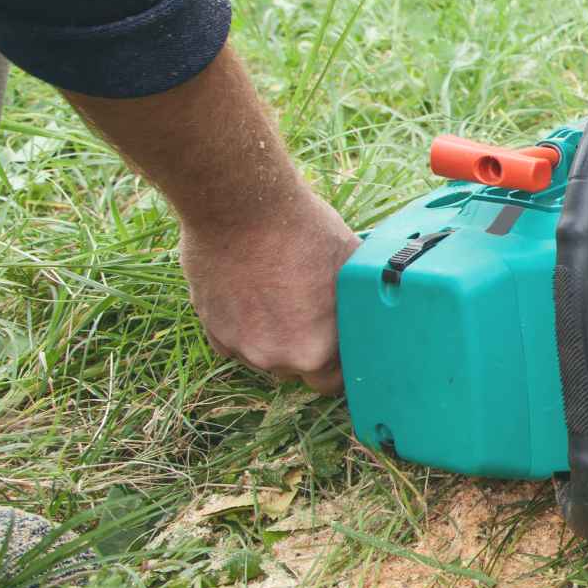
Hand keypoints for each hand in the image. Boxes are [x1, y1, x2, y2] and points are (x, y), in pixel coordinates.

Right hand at [179, 188, 359, 392]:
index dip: (338, 364)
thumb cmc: (304, 232)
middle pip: (297, 369)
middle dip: (306, 348)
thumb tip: (376, 310)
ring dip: (273, 336)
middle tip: (311, 312)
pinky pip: (235, 340)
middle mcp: (275, 358)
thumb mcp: (352, 266)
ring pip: (264, 355)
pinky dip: (244, 325)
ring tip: (281, 294)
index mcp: (315, 352)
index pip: (331, 382)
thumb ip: (358, 305)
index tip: (340, 346)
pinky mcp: (211, 328)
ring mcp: (239, 346)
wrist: (241, 206)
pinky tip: (253, 292)